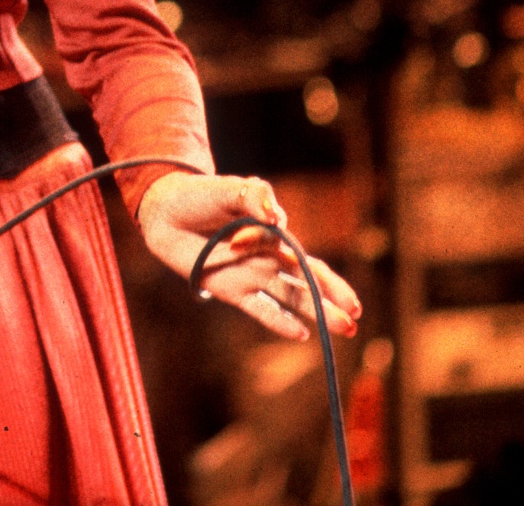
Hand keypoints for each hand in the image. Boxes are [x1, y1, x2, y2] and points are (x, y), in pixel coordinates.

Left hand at [135, 171, 360, 341]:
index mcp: (275, 237)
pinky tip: (301, 334)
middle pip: (306, 284)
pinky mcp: (229, 289)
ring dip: (314, 313)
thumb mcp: (232, 189)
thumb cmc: (203, 196)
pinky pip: (259, 308)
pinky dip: (278, 320)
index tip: (340, 292)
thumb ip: (256, 197)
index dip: (326, 279)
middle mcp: (268, 259)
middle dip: (331, 301)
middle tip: (356, 319)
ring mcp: (250, 276)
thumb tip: (276, 218)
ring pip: (290, 298)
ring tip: (345, 330)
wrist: (166, 211)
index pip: (309, 261)